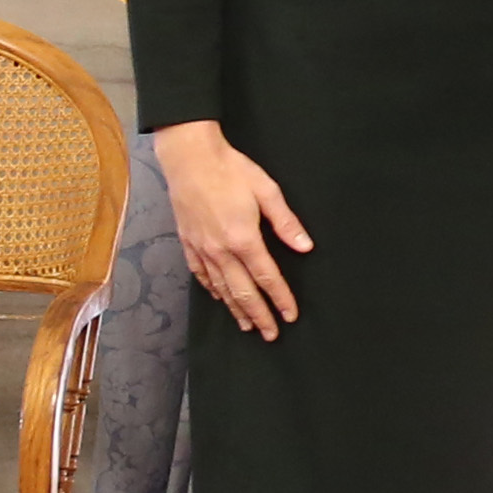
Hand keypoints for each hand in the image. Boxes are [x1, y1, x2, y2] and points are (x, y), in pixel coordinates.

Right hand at [153, 121, 311, 339]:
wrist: (189, 158)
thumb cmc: (232, 170)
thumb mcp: (267, 191)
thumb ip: (286, 222)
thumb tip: (305, 246)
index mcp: (244, 238)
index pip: (266, 277)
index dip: (280, 298)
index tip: (290, 315)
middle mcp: (220, 249)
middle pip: (242, 291)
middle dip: (259, 314)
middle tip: (271, 334)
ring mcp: (201, 248)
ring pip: (221, 287)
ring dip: (235, 308)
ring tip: (248, 325)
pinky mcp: (187, 243)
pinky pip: (200, 274)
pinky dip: (212, 290)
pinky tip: (219, 298)